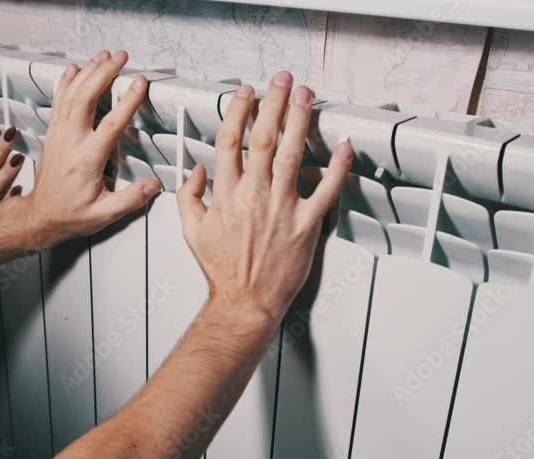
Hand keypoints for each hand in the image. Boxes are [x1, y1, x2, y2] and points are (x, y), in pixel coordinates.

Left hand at [26, 50, 161, 245]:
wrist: (40, 216)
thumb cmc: (71, 215)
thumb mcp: (104, 214)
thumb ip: (131, 199)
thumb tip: (155, 186)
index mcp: (87, 160)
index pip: (111, 125)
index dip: (127, 101)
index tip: (140, 82)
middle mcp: (71, 142)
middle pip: (87, 98)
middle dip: (104, 73)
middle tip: (122, 57)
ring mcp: (59, 135)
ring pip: (71, 94)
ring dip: (88, 72)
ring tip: (104, 55)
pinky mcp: (52, 134)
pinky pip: (58, 101)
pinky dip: (66, 81)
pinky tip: (74, 68)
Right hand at [178, 72, 353, 324]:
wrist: (245, 302)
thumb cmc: (222, 270)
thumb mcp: (191, 232)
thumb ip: (189, 198)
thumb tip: (196, 172)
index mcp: (226, 194)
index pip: (230, 141)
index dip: (238, 111)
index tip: (245, 92)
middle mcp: (254, 195)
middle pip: (263, 138)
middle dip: (273, 103)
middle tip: (283, 80)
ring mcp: (282, 209)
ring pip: (291, 155)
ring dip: (300, 121)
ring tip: (306, 96)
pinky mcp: (307, 225)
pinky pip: (326, 192)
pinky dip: (337, 168)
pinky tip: (344, 146)